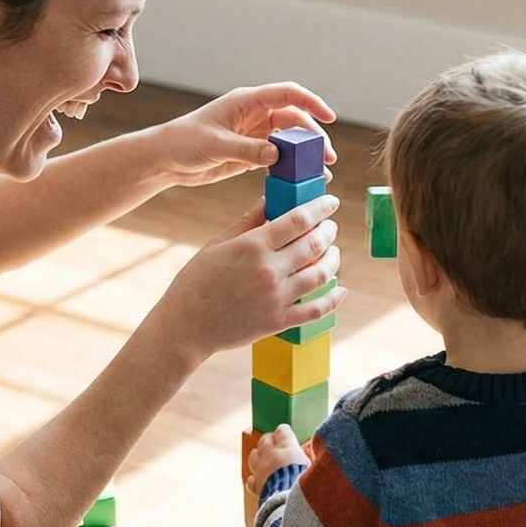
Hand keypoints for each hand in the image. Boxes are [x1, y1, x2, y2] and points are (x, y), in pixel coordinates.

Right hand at [145, 194, 346, 358]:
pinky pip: (317, 310)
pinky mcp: (279, 322)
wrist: (185, 326)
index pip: (298, 220)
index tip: (331, 202)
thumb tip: (270, 199)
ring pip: (321, 274)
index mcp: (253, 246)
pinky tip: (340, 289)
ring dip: (334, 259)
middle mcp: (269, 270)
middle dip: (329, 230)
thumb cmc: (195, 282)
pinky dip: (333, 299)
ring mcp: (276, 297)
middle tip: (331, 226)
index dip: (320, 207)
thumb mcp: (217, 244)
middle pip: (315, 244)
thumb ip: (248, 221)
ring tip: (333, 252)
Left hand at [147, 83, 337, 188]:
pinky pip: (278, 158)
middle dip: (313, 137)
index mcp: (247, 102)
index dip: (311, 102)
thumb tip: (278, 156)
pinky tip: (301, 181)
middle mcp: (254, 115)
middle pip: (294, 120)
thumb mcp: (216, 145)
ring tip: (321, 171)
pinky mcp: (251, 154)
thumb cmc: (184, 142)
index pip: (287, 94)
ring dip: (305, 154)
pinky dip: (291, 168)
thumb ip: (248, 150)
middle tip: (326, 157)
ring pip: (289, 141)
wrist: (165, 160)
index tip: (329, 118)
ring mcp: (254, 135)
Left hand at [246, 427, 310, 493]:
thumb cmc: (306, 483)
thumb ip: (308, 457)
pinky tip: (262, 481)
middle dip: (270, 442)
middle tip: (278, 448)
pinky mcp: (256, 485)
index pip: (282, 430)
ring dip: (260, 457)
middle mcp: (271, 455)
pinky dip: (255, 478)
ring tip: (268, 462)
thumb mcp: (312, 466)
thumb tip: (313, 452)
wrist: (290, 503)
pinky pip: (251, 479)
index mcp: (287, 448)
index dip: (285, 434)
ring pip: (254, 455)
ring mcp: (260, 470)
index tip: (288, 438)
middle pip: (265, 440)